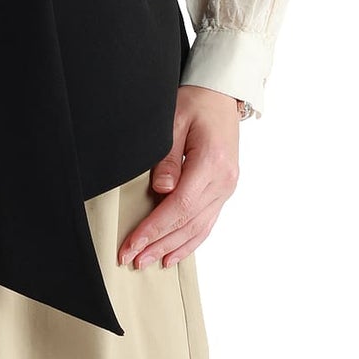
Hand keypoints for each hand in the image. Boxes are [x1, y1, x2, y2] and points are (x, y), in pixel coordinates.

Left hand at [117, 86, 241, 270]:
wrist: (221, 96)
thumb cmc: (196, 103)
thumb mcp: (174, 121)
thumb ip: (167, 158)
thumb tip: (161, 190)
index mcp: (212, 164)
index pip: (180, 206)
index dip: (154, 229)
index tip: (132, 244)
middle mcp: (224, 181)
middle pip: (188, 222)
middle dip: (158, 243)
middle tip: (133, 260)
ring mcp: (226, 188)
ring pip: (199, 228)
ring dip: (173, 248)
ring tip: (149, 262)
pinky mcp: (224, 190)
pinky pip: (207, 222)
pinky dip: (190, 241)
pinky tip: (174, 255)